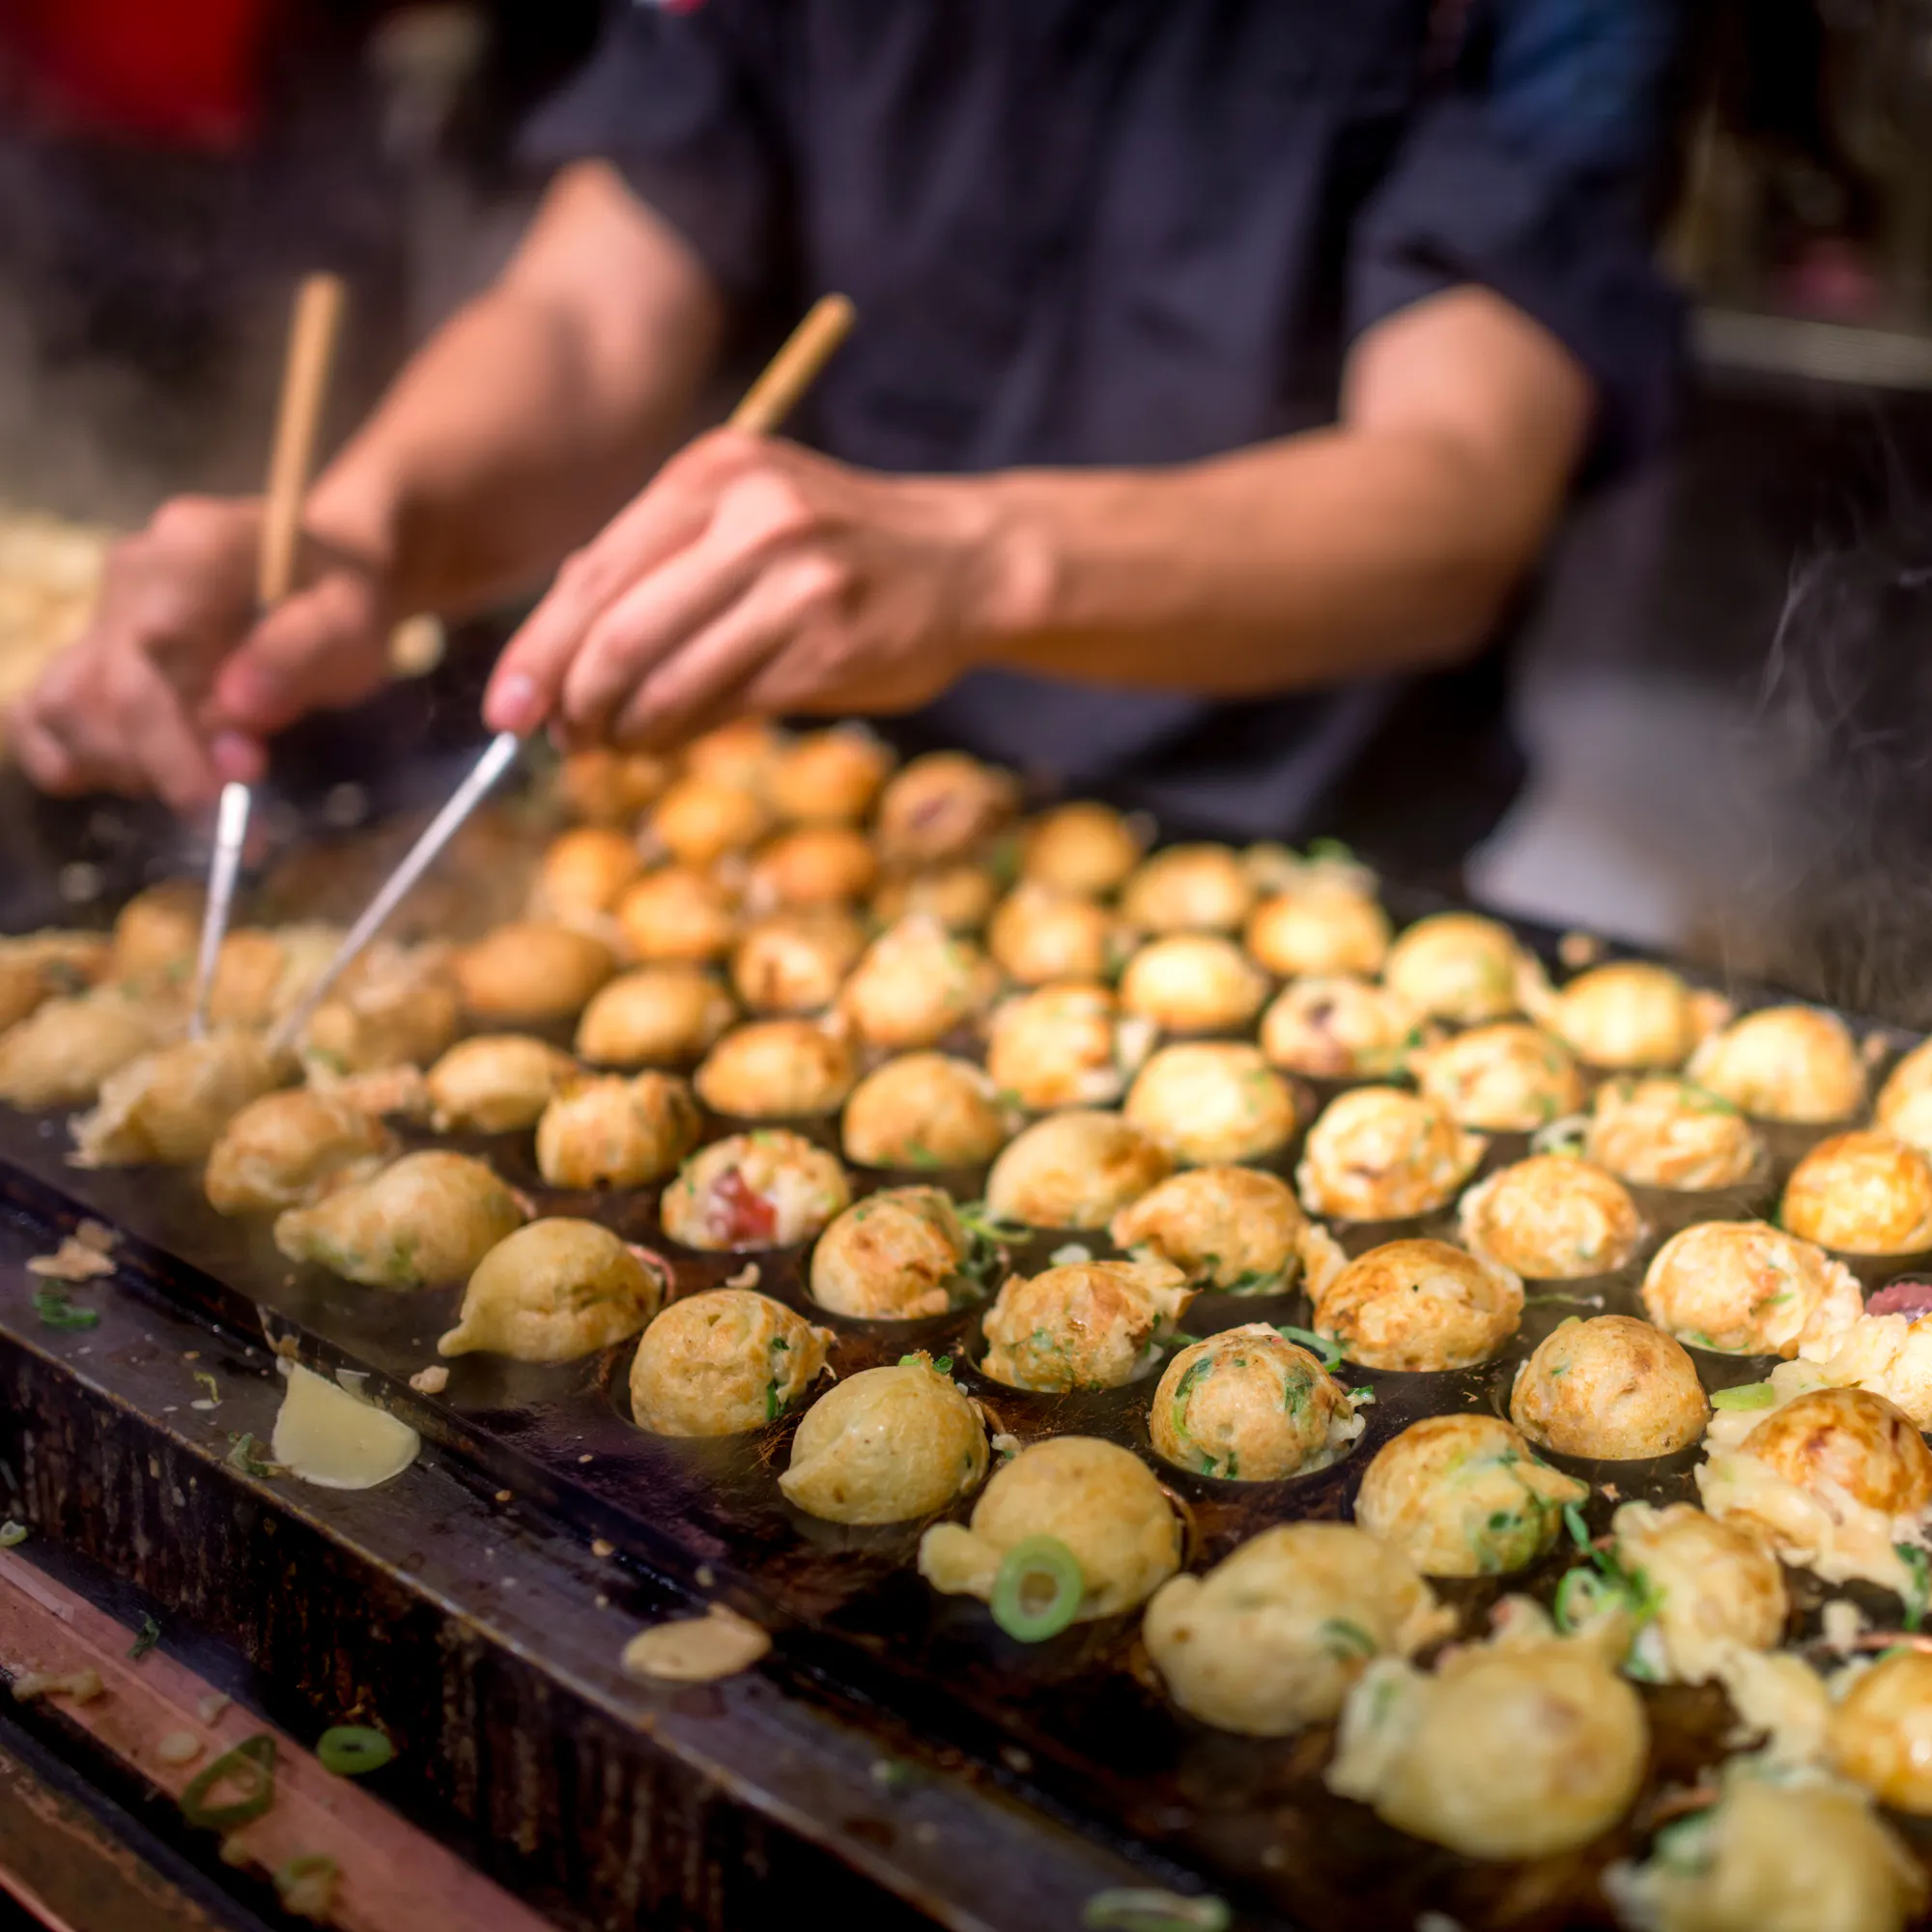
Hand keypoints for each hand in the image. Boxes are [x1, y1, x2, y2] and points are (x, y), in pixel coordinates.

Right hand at [8, 496, 397, 811]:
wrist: (331, 568)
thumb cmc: (347, 596)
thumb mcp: (354, 620)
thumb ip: (300, 656)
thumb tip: (237, 712)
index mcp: (194, 550)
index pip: (147, 652)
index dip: (174, 741)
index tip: (226, 797)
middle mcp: (133, 574)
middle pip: (98, 689)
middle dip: (161, 767)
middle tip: (234, 809)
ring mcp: (106, 610)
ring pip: (62, 705)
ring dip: (121, 768)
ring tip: (198, 788)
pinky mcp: (97, 650)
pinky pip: (47, 710)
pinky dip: (77, 758)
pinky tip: (140, 781)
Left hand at [483, 428, 1026, 750]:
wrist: (963, 560)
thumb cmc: (834, 545)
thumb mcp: (742, 513)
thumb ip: (654, 561)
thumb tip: (553, 649)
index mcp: (712, 473)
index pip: (594, 574)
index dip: (538, 652)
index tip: (506, 709)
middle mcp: (753, 519)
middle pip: (619, 634)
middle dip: (573, 702)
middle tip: (559, 741)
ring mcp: (796, 584)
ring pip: (669, 682)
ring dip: (625, 732)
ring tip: (611, 748)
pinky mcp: (829, 648)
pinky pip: (725, 708)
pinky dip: (680, 738)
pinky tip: (668, 743)